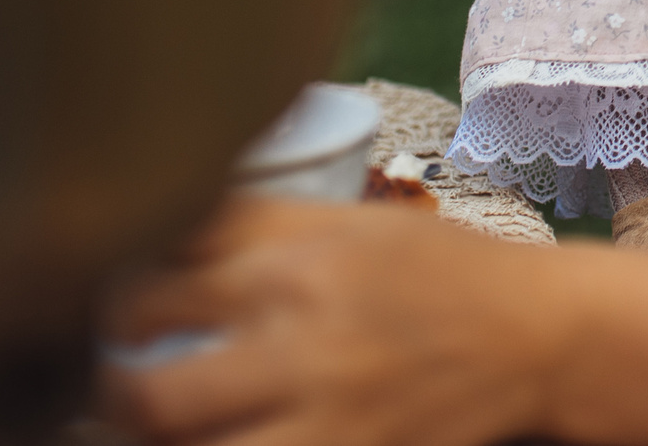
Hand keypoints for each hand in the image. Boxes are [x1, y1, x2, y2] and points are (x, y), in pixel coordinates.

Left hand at [102, 198, 557, 445]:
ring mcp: (323, 423)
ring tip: (158, 417)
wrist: (537, 338)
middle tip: (112, 382)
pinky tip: (219, 438)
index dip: (110, 300)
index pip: (149, 288)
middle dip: (109, 395)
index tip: (116, 303)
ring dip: (153, 439)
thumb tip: (150, 226)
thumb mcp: (350, 223)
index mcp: (295, 269)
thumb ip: (251, 225)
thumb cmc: (438, 271)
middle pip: (145, 396)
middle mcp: (300, 348)